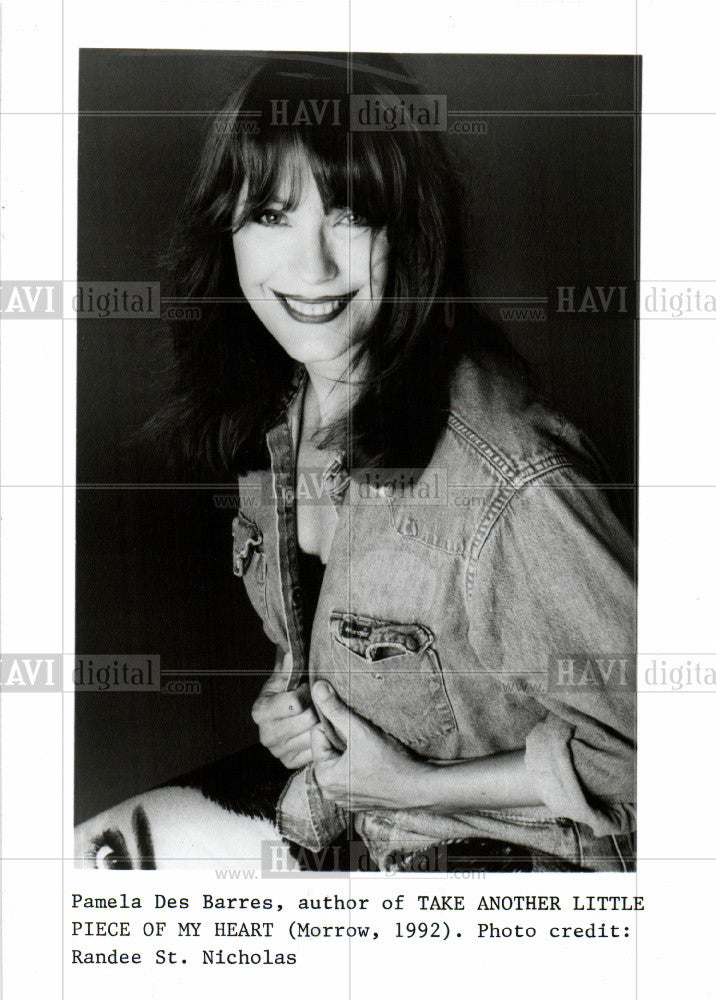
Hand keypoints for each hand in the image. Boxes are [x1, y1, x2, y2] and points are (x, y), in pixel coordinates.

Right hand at [251, 675, 318, 769]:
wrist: (284, 716)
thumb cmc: (286, 692)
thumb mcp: (285, 677)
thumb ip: (289, 666)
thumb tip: (292, 651)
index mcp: (260, 711)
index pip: (295, 702)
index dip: (308, 692)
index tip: (309, 687)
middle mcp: (265, 735)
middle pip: (307, 719)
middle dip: (316, 707)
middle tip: (317, 702)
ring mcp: (277, 751)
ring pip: (314, 735)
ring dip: (321, 723)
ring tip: (318, 715)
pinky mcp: (290, 762)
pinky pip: (315, 751)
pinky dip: (321, 741)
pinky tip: (318, 730)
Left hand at [310, 681, 428, 809]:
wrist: (418, 787)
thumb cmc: (390, 762)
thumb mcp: (359, 731)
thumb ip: (336, 709)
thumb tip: (317, 688)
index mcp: (324, 777)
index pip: (318, 735)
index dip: (336, 727)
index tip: (355, 730)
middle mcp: (329, 792)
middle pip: (328, 750)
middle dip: (342, 741)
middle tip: (363, 741)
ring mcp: (344, 799)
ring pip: (340, 762)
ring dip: (351, 754)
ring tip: (370, 752)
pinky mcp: (357, 802)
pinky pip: (351, 776)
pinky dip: (359, 768)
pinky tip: (374, 765)